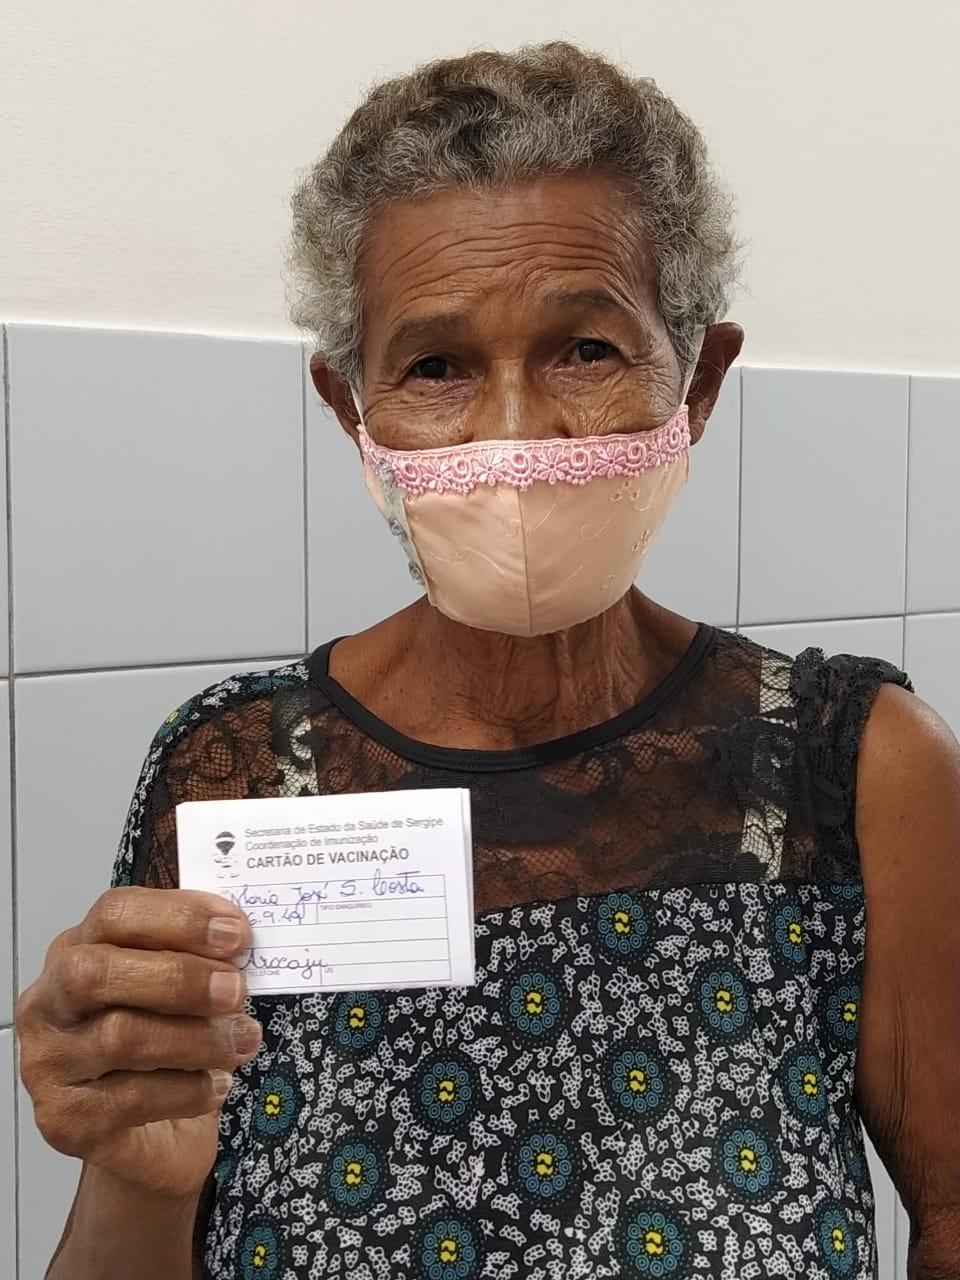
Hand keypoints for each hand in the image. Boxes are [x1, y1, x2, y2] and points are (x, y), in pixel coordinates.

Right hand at [15, 887, 261, 1201]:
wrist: (151, 1137)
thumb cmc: (165, 1043)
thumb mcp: (177, 987)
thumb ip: (198, 958)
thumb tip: (240, 947)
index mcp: (77, 949)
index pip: (114, 914)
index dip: (179, 917)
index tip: (236, 934)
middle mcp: (48, 1001)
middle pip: (97, 971)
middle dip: (180, 977)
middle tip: (237, 990)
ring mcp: (48, 1062)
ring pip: (119, 1037)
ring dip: (197, 1037)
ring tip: (243, 1041)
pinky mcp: (63, 1119)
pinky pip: (131, 1098)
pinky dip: (188, 1090)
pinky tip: (218, 1085)